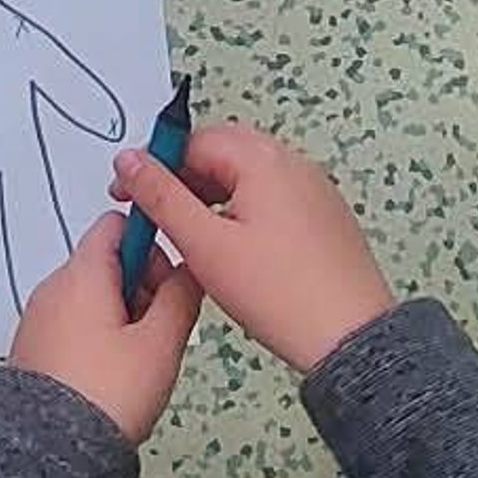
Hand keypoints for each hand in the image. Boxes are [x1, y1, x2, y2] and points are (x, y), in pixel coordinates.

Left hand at [5, 211, 199, 444]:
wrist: (49, 450)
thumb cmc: (108, 392)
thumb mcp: (160, 344)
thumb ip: (181, 297)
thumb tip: (190, 269)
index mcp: (82, 274)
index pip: (117, 224)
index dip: (151, 245)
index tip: (168, 285)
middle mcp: (53, 288)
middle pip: (107, 263)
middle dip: (141, 288)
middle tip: (158, 332)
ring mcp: (38, 318)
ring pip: (92, 298)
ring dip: (122, 316)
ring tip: (138, 361)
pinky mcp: (33, 348)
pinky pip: (73, 325)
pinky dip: (97, 338)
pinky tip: (112, 376)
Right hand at [110, 123, 397, 373]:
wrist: (349, 336)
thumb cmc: (282, 294)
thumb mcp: (205, 244)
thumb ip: (161, 196)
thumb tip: (130, 161)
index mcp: (264, 160)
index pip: (194, 141)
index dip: (154, 165)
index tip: (128, 192)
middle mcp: (294, 165)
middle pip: (223, 153)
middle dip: (183, 178)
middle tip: (156, 213)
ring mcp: (314, 190)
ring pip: (248, 177)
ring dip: (211, 196)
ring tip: (190, 236)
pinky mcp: (324, 218)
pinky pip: (273, 199)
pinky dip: (242, 212)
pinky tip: (231, 249)